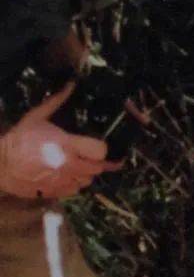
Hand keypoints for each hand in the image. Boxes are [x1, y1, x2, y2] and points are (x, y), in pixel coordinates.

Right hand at [0, 83, 120, 199]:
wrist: (0, 164)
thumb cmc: (19, 139)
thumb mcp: (36, 117)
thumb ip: (56, 101)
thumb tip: (71, 84)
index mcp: (66, 144)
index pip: (100, 151)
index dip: (101, 148)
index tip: (97, 146)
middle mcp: (69, 164)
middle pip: (98, 168)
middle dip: (96, 161)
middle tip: (88, 156)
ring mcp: (63, 180)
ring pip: (88, 180)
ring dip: (86, 173)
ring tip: (77, 165)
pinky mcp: (55, 192)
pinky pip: (75, 190)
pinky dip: (74, 183)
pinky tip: (67, 175)